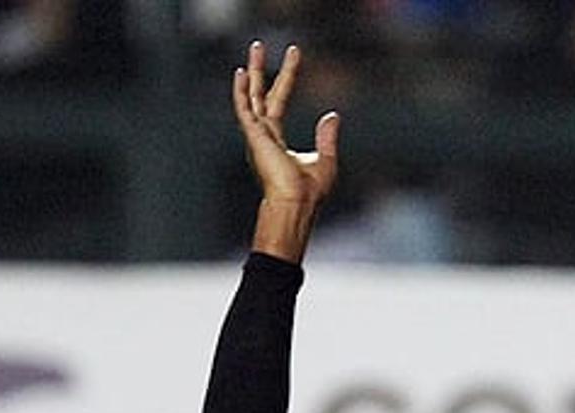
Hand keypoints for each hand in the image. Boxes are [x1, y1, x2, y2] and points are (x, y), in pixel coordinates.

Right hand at [235, 41, 339, 259]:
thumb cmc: (309, 193)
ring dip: (253, 72)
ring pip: (251, 97)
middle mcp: (262, 135)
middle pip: (260, 94)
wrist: (297, 205)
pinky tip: (243, 73)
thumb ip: (326, 137)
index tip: (292, 57)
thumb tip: (332, 115)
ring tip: (255, 49)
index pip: (278, 100)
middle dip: (262, 69)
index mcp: (275, 140)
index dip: (285, 78)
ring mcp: (257, 136)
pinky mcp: (255, 138)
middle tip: (260, 44)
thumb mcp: (325, 160)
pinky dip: (242, 91)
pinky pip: (245, 109)